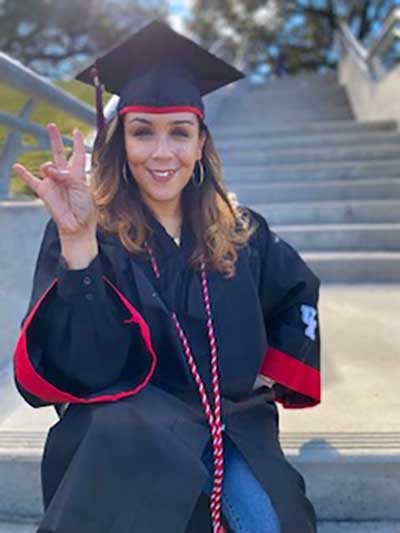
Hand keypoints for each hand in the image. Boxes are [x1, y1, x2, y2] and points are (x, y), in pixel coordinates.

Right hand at [13, 123, 95, 238]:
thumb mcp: (82, 188)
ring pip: (47, 166)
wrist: (77, 226)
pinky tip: (17, 166)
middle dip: (55, 139)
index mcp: (78, 174)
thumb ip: (67, 176)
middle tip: (51, 126)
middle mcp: (65, 176)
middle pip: (59, 153)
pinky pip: (31, 180)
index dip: (77, 143)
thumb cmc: (84, 209)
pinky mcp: (44, 191)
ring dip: (50, 168)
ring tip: (55, 176)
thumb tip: (51, 170)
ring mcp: (53, 182)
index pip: (78, 155)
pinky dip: (23, 174)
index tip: (76, 131)